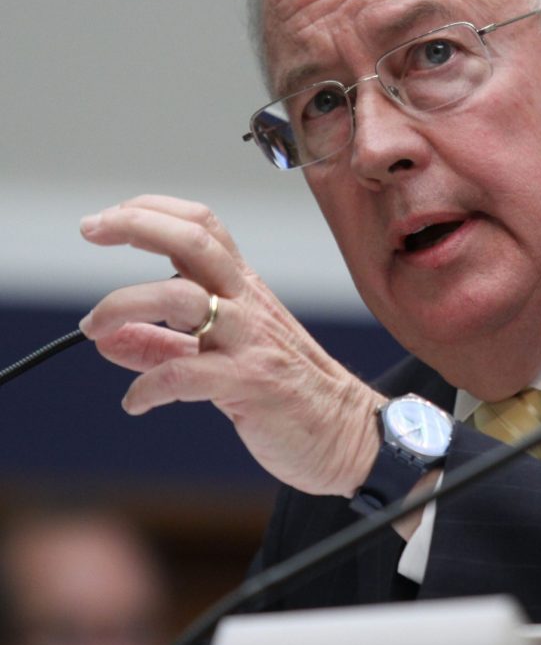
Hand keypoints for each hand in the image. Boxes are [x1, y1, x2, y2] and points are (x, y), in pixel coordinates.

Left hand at [78, 195, 384, 496]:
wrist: (346, 433)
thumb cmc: (287, 391)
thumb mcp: (222, 357)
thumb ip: (163, 345)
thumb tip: (108, 338)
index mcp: (244, 289)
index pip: (201, 225)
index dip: (150, 211)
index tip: (105, 219)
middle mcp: (247, 304)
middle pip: (193, 240)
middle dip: (136, 225)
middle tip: (91, 230)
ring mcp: (251, 340)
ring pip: (182, 297)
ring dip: (125, 304)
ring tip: (94, 328)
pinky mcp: (252, 383)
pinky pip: (186, 375)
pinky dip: (147, 386)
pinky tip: (135, 401)